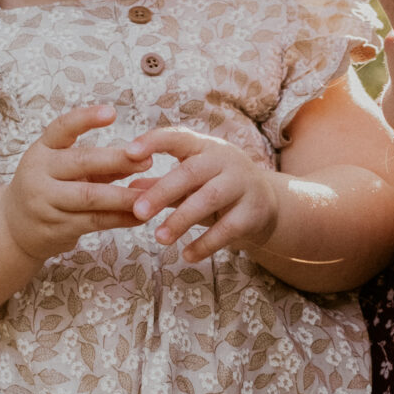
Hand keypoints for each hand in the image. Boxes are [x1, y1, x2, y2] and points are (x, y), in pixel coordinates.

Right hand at [1, 103, 149, 265]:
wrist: (14, 227)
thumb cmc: (49, 190)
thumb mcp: (63, 169)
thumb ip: (98, 164)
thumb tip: (140, 157)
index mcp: (42, 151)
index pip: (61, 128)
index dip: (85, 119)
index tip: (111, 112)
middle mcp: (39, 173)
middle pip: (81, 162)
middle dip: (117, 160)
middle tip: (147, 159)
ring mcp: (44, 202)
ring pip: (90, 197)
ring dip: (124, 196)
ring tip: (152, 194)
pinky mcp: (54, 228)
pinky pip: (94, 222)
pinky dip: (121, 218)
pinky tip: (140, 216)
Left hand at [125, 125, 282, 260]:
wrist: (266, 202)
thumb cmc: (217, 186)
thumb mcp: (190, 182)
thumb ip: (161, 184)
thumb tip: (127, 189)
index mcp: (203, 147)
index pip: (177, 137)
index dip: (153, 142)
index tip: (128, 152)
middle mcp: (224, 160)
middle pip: (190, 172)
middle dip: (163, 192)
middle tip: (138, 212)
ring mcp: (242, 184)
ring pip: (209, 199)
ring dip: (181, 219)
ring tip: (159, 238)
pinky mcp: (253, 212)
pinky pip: (227, 229)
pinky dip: (206, 244)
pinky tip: (187, 256)